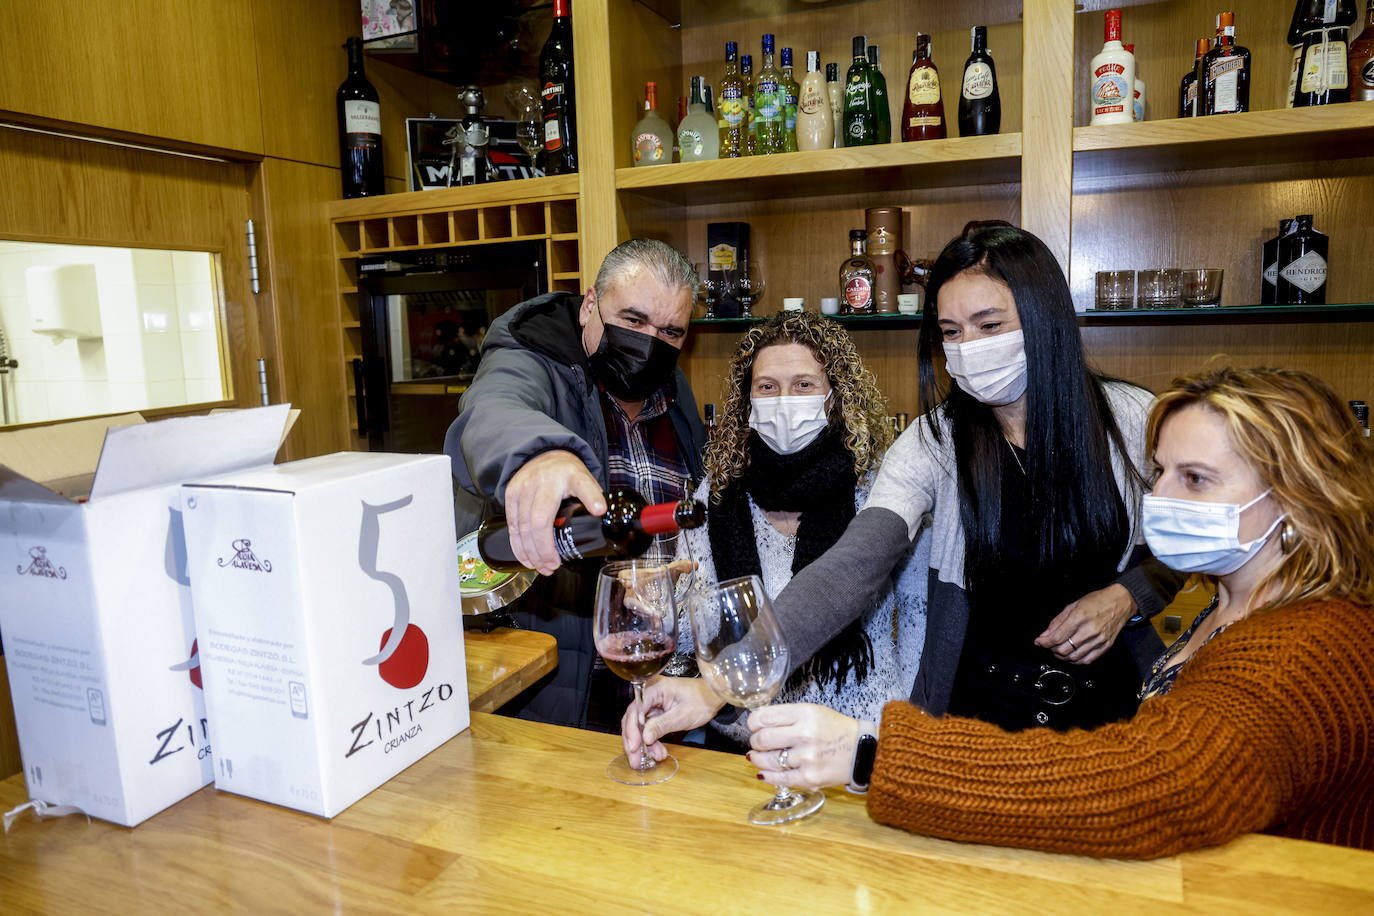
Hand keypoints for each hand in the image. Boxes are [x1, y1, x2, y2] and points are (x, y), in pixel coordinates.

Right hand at [502, 450, 605, 574]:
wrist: (543, 455)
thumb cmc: (567, 473)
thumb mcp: (586, 480)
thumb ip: (593, 497)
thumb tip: (603, 518)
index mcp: (570, 475)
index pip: (582, 485)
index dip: (590, 497)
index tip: (599, 510)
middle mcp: (545, 480)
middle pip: (540, 520)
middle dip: (545, 549)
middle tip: (553, 566)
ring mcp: (525, 486)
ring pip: (523, 526)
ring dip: (531, 552)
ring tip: (542, 568)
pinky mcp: (511, 493)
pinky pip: (512, 524)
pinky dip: (518, 545)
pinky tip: (526, 559)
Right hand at [621, 676, 724, 762]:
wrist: (713, 697)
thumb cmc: (702, 700)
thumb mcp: (682, 715)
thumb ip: (662, 725)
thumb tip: (645, 738)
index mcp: (655, 690)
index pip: (636, 710)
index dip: (632, 729)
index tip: (634, 746)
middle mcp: (651, 696)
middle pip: (633, 719)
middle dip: (634, 741)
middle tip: (636, 759)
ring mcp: (653, 705)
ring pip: (639, 727)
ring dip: (643, 745)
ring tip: (652, 759)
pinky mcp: (657, 714)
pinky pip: (649, 729)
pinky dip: (652, 742)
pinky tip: (658, 752)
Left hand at [746, 703, 859, 790]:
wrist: (861, 751)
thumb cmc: (835, 729)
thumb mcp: (813, 711)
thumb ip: (787, 715)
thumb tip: (758, 723)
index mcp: (805, 713)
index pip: (765, 717)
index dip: (753, 723)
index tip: (754, 726)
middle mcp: (805, 734)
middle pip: (763, 739)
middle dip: (755, 741)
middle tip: (757, 742)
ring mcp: (807, 758)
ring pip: (768, 760)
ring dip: (757, 759)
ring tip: (756, 757)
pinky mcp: (810, 778)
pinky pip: (780, 779)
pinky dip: (767, 776)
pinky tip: (762, 772)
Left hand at [1035, 583, 1135, 664]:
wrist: (1120, 602)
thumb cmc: (1097, 601)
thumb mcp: (1073, 605)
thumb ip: (1057, 621)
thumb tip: (1045, 634)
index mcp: (1079, 617)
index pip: (1057, 637)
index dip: (1044, 642)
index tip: (1039, 642)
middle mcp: (1089, 630)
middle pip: (1064, 650)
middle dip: (1051, 650)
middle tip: (1048, 646)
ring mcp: (1099, 639)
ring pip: (1074, 657)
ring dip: (1063, 657)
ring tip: (1059, 651)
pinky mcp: (1106, 646)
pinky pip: (1088, 660)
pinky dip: (1076, 661)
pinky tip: (1072, 655)